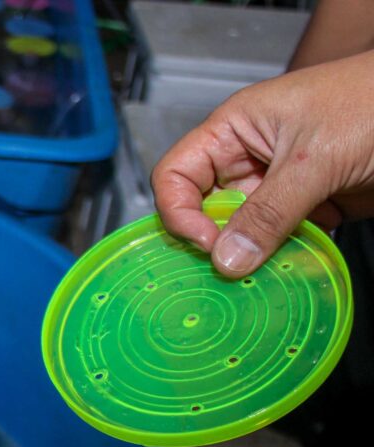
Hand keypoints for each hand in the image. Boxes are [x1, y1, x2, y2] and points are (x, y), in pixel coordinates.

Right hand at [151, 50, 373, 277]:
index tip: (207, 244)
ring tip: (266, 274)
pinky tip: (295, 268)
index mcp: (233, 129)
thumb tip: (227, 258)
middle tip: (233, 268)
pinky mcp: (307, 206)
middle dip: (216, 241)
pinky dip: (284, 258)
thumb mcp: (314, 158)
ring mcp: (278, 184)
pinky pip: (279, 240)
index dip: (180, 212)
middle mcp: (248, 157)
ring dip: (253, 255)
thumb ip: (268, 212)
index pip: (175, 176)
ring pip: (243, 231)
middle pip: (205, 209)